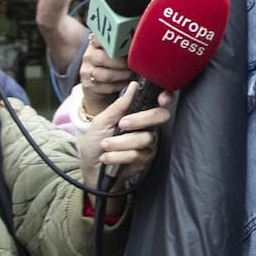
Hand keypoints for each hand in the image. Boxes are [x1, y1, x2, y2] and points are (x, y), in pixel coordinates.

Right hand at [79, 33, 131, 111]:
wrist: (96, 86)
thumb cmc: (111, 66)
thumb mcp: (114, 52)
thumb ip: (122, 44)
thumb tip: (139, 38)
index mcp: (95, 44)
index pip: (99, 38)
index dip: (112, 41)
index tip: (125, 43)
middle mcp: (89, 56)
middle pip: (102, 58)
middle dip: (121, 63)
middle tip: (132, 64)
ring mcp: (87, 71)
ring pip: (106, 75)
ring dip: (122, 75)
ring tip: (130, 74)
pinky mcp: (89, 85)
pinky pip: (107, 87)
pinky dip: (120, 85)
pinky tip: (125, 82)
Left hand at [79, 81, 172, 209]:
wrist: (90, 169)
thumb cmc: (95, 142)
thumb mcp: (101, 121)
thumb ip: (119, 105)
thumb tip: (133, 85)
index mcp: (138, 113)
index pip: (159, 102)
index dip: (165, 98)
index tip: (161, 99)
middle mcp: (147, 127)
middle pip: (161, 116)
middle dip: (141, 119)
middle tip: (122, 124)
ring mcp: (148, 144)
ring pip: (145, 138)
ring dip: (120, 142)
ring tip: (105, 146)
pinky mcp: (145, 160)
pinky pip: (137, 155)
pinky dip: (118, 156)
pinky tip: (107, 158)